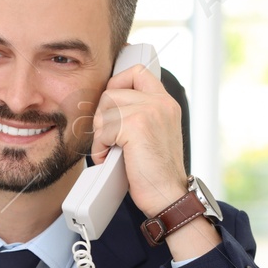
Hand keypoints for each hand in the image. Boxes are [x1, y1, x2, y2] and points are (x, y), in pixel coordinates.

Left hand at [88, 61, 189, 217]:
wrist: (168, 195)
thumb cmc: (156, 172)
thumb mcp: (153, 134)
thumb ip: (138, 115)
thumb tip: (106, 107)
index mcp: (165, 103)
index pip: (137, 72)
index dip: (117, 84)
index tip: (111, 108)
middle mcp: (160, 102)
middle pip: (112, 92)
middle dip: (102, 117)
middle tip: (108, 138)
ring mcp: (149, 111)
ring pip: (105, 110)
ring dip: (100, 134)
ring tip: (110, 150)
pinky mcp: (136, 125)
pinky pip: (103, 130)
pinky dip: (100, 148)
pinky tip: (108, 159)